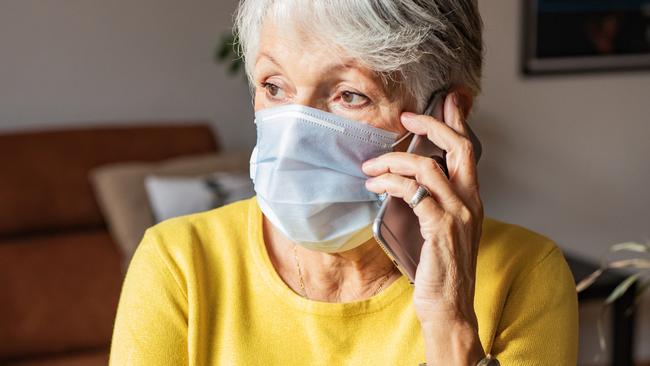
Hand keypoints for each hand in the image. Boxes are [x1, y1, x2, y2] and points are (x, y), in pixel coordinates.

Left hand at [362, 92, 483, 363]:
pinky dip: (390, 184)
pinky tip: (374, 187)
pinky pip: (413, 193)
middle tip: (405, 116)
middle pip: (458, 147)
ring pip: (428, 168)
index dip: (455, 121)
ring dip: (393, 161)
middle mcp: (471, 202)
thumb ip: (433, 204)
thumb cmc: (439, 270)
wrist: (449, 308)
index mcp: (472, 200)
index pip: (467, 151)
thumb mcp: (441, 230)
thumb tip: (408, 181)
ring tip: (370, 168)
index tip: (443, 100)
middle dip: (431, 124)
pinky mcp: (440, 228)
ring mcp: (458, 215)